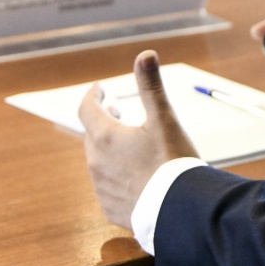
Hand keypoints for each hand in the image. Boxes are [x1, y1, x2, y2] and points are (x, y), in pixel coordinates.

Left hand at [79, 50, 197, 228]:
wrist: (178, 211)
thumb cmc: (171, 162)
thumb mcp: (164, 119)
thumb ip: (151, 87)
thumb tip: (145, 55)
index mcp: (105, 137)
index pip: (86, 109)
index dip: (93, 96)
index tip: (100, 90)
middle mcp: (96, 162)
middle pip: (93, 134)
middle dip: (103, 121)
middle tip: (118, 114)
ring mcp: (101, 187)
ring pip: (99, 161)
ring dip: (109, 149)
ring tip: (130, 145)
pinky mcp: (110, 207)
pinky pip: (107, 185)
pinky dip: (116, 175)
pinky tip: (135, 175)